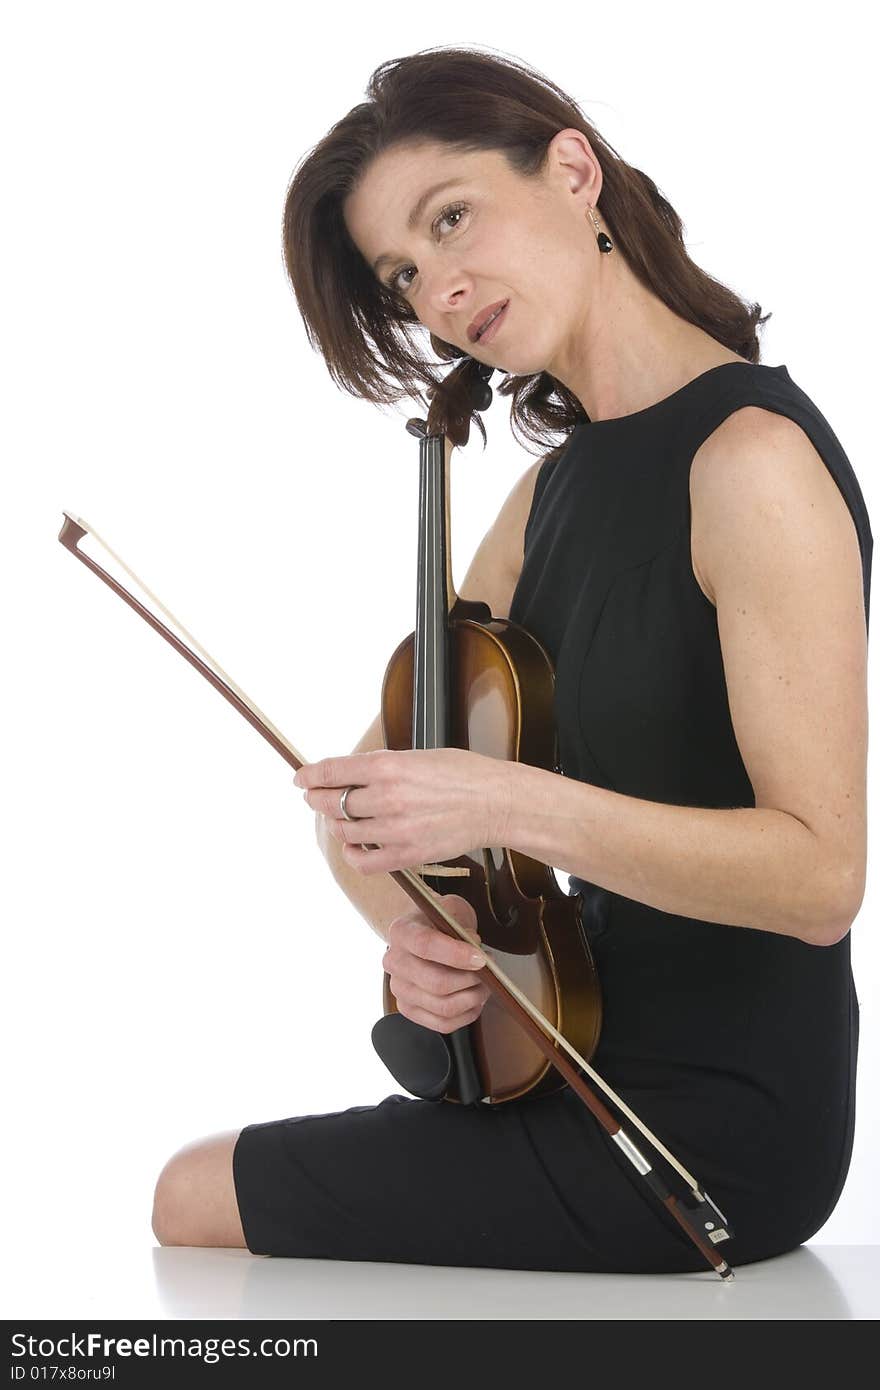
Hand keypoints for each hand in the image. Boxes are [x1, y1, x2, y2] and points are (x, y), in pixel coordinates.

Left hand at [293, 747, 512, 874]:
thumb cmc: (463, 774)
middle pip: (331, 802)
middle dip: (318, 800)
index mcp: (389, 765)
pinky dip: (353, 853)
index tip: (300, 779)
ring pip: (344, 831)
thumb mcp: (418, 756)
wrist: (496, 803)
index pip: (332, 772)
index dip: (309, 776)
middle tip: (315, 798)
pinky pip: (364, 861)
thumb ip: (381, 766)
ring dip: (336, 825)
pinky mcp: (407, 854)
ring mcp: (396, 829)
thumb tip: (349, 774)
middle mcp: (387, 797)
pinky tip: (355, 845)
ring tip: (340, 819)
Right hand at [382, 895, 489, 1033]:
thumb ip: (460, 922)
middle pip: (436, 983)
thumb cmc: (436, 921)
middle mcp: (394, 962)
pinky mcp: (408, 1009)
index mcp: (401, 932)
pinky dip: (466, 1015)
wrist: (419, 932)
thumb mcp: (450, 909)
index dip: (456, 954)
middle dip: (472, 980)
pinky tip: (475, 1000)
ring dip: (473, 998)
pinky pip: (443, 1024)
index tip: (482, 958)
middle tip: (490, 972)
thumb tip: (472, 943)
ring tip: (485, 985)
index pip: (426, 945)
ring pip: (443, 1006)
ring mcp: (399, 989)